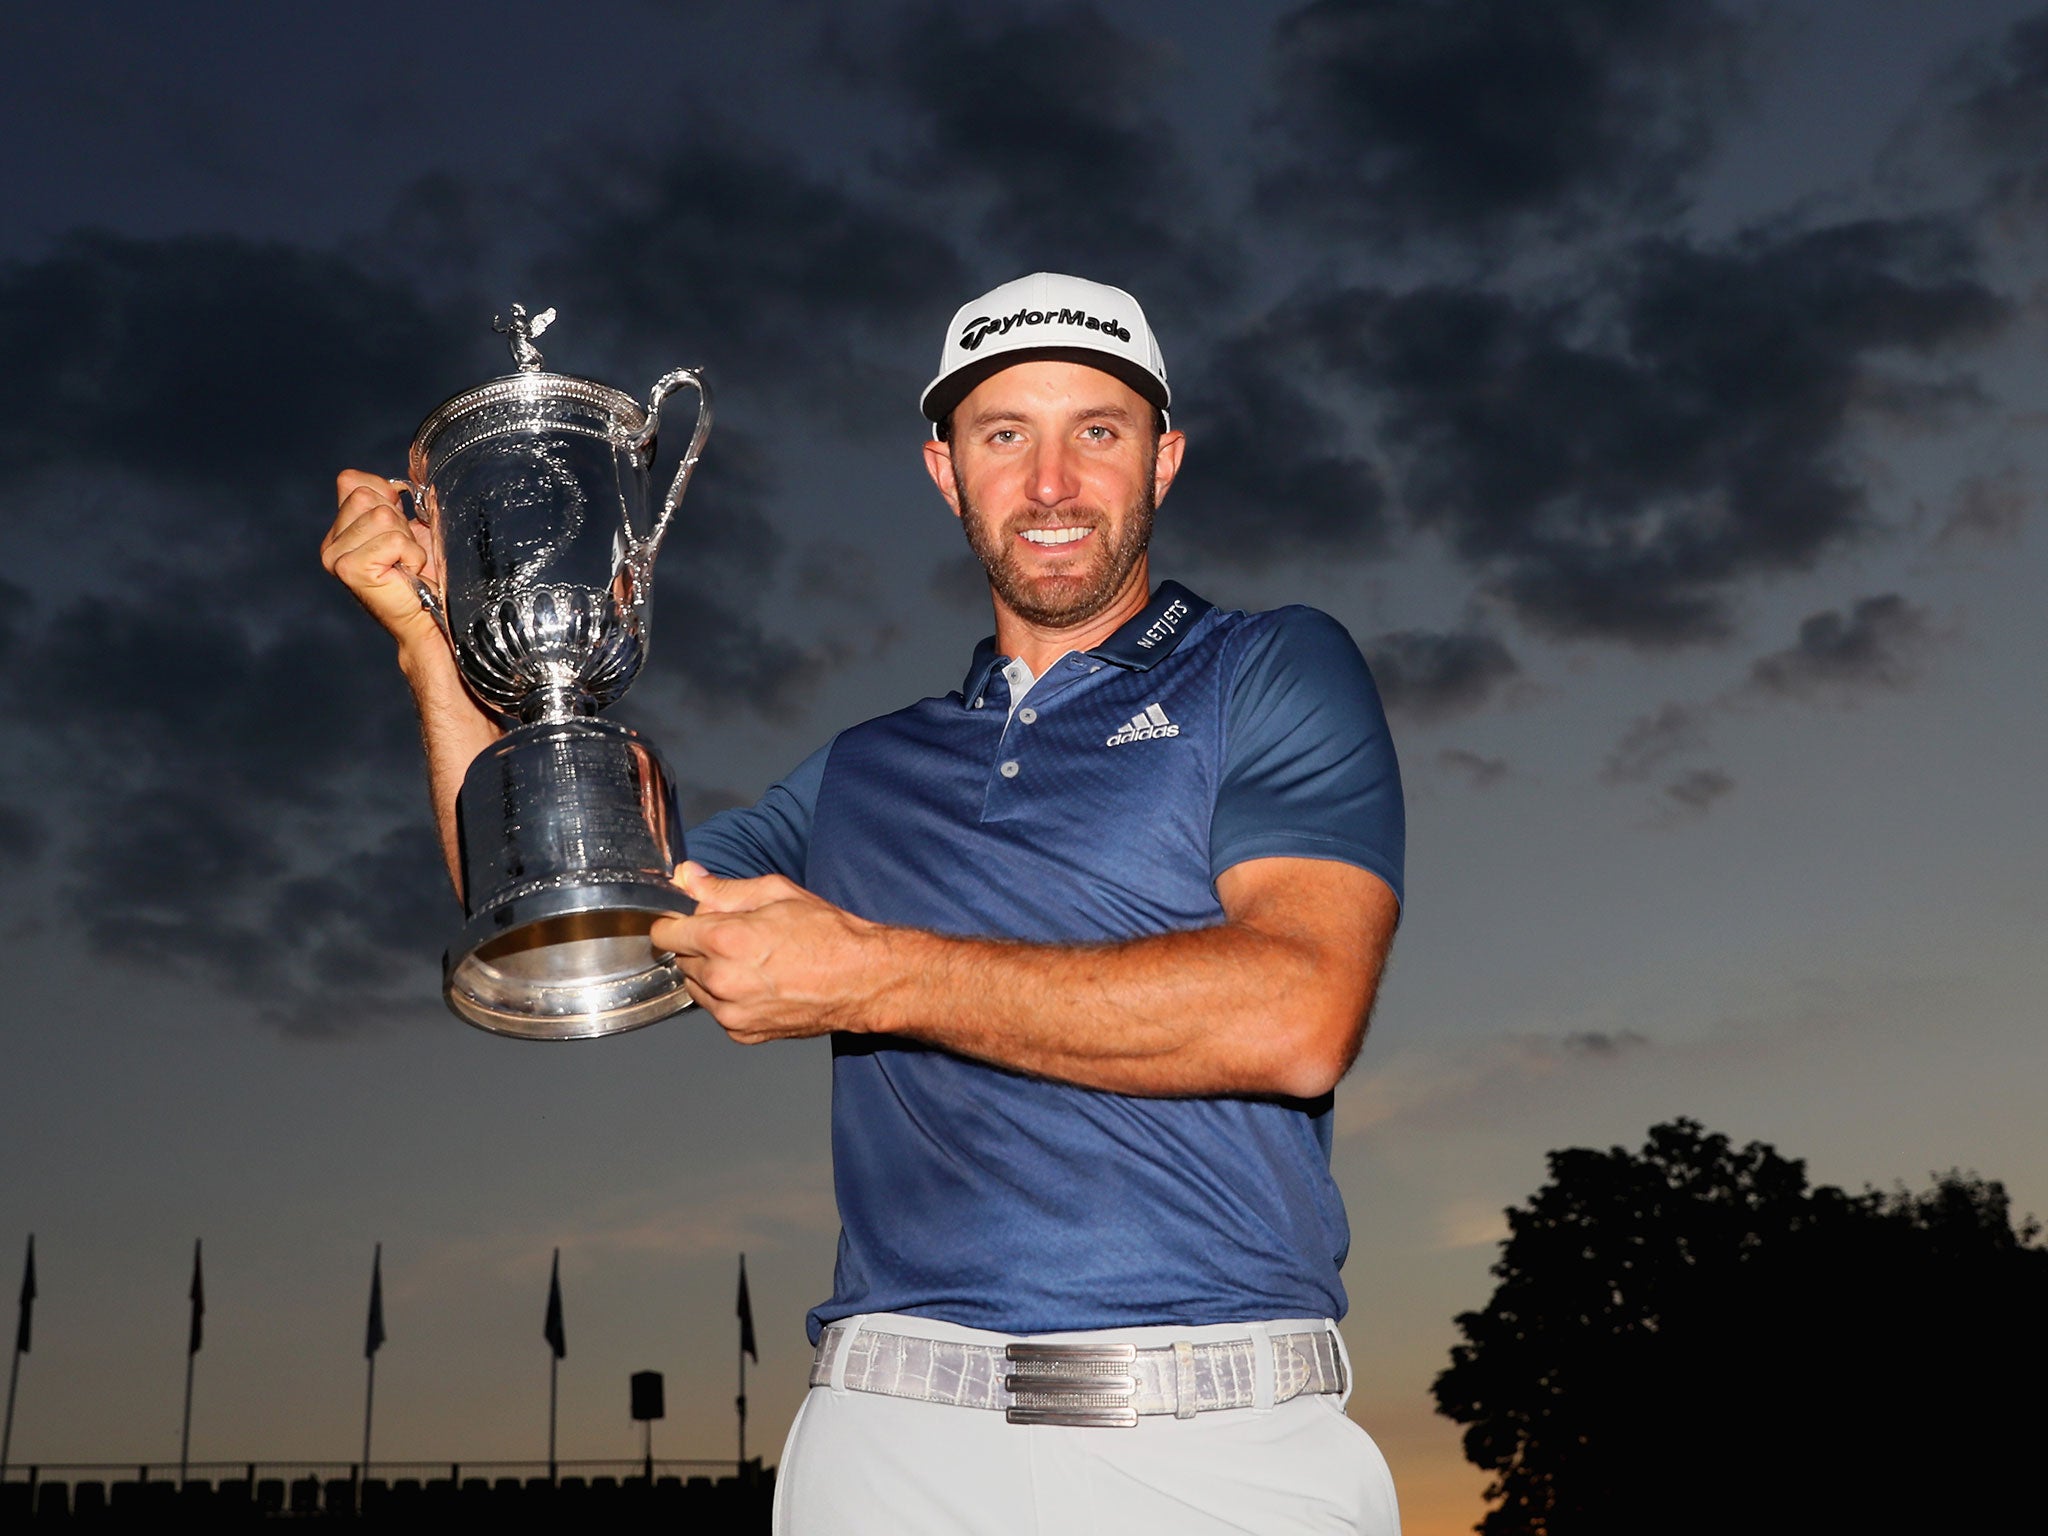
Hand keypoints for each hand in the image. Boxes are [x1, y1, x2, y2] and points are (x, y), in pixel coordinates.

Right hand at [321, 470, 444, 651]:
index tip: (401, 528)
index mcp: (341, 529)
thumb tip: (411, 466)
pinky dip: (411, 555)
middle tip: (404, 552)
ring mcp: (336, 556)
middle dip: (399, 521)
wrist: (433, 618)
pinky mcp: (349, 569)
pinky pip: (391, 540)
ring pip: (381, 516)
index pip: (352, 480)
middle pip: (366, 495)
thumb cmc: (428, 577)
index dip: (386, 496)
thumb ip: (400, 498)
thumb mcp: (415, 527)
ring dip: (407, 540)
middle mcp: (331, 542)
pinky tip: (408, 574)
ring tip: (406, 564)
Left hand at [652, 863, 889, 1043]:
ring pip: (696, 987)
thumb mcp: (777, 893)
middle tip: (736, 937)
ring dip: (711, 973)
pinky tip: (758, 983)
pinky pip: (717, 1010)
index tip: (683, 921)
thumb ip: (724, 889)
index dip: (673, 923)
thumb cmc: (828, 935)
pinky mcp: (743, 1032)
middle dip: (699, 946)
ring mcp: (731, 1012)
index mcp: (724, 940)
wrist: (861, 980)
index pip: (666, 934)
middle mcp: (722, 980)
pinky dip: (728, 998)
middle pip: (682, 960)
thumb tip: (689, 878)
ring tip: (751, 961)